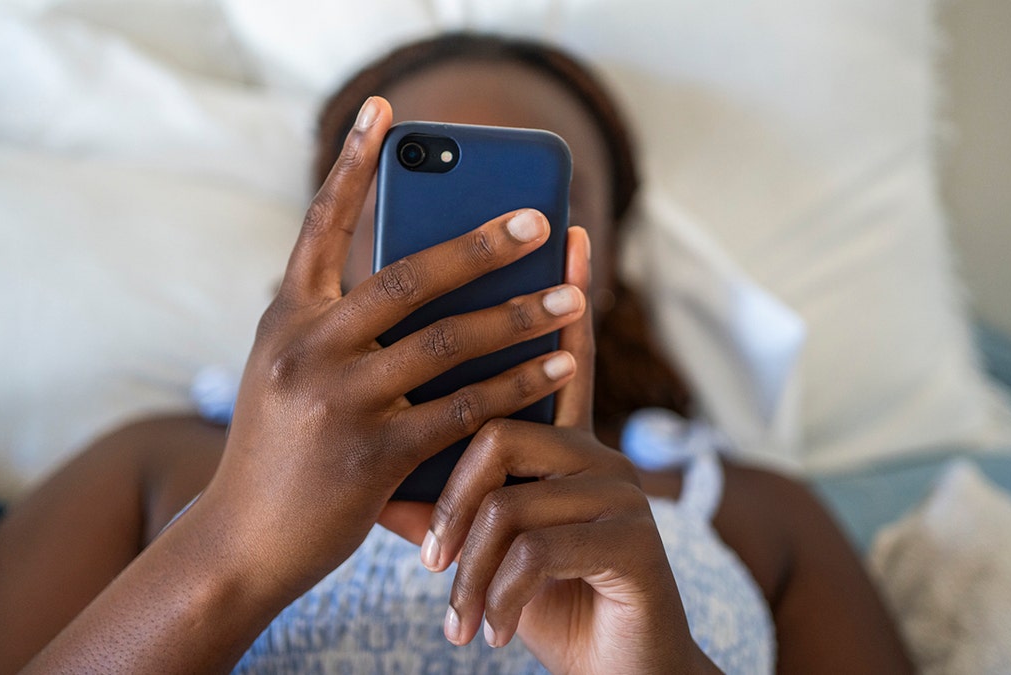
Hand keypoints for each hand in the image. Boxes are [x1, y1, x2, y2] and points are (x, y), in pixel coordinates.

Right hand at [195, 96, 585, 598]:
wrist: (239, 542)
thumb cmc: (279, 449)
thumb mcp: (289, 371)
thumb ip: (335, 323)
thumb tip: (422, 275)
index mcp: (286, 317)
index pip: (320, 224)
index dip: (352, 165)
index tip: (383, 110)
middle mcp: (306, 347)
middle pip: (408, 277)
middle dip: (482, 244)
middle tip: (539, 218)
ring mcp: (339, 400)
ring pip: (448, 341)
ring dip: (520, 315)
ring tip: (575, 295)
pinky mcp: (373, 456)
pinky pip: (464, 408)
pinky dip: (518, 384)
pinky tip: (559, 366)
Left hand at [414, 228, 719, 673]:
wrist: (620, 672)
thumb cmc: (549, 602)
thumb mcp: (487, 553)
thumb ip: (444, 508)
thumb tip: (378, 479)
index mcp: (563, 446)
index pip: (554, 356)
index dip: (559, 296)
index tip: (562, 230)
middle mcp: (597, 454)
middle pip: (502, 424)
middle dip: (454, 498)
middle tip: (428, 559)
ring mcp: (619, 493)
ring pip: (511, 493)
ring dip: (472, 563)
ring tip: (456, 609)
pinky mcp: (632, 541)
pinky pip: (536, 546)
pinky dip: (499, 594)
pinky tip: (489, 630)